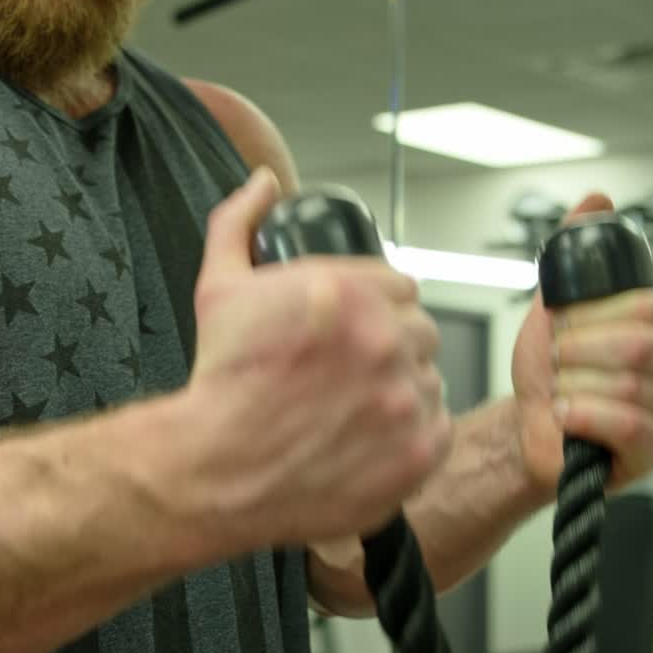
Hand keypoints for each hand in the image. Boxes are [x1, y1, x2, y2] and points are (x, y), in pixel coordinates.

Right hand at [185, 168, 453, 546]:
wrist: (216, 470)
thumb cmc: (220, 382)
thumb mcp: (219, 288)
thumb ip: (239, 223)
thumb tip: (264, 182)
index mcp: (345, 292)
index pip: (399, 285)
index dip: (377, 306)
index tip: (354, 330)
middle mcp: (383, 340)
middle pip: (418, 330)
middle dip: (389, 345)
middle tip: (349, 372)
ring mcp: (405, 398)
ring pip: (429, 379)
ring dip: (401, 388)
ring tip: (353, 408)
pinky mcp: (419, 451)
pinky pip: (436, 427)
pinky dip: (410, 435)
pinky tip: (368, 438)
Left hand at [512, 193, 652, 493]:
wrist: (528, 427)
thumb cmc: (550, 371)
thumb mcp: (555, 304)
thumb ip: (573, 252)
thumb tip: (596, 199)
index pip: (647, 305)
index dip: (591, 316)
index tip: (562, 327)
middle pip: (640, 346)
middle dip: (579, 353)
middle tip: (559, 363)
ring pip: (629, 387)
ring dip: (574, 386)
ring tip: (563, 392)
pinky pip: (627, 426)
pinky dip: (582, 415)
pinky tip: (567, 415)